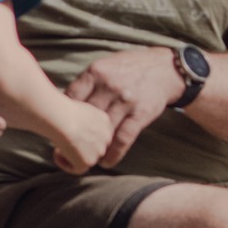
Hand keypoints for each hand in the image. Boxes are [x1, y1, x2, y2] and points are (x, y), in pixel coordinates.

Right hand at [50, 102, 115, 175]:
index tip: (69, 132)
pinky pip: (77, 169)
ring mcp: (99, 149)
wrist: (61, 117)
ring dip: (72, 155)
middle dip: (80, 147)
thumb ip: (83, 120)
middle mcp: (107, 136)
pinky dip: (64, 163)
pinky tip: (56, 152)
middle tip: (64, 140)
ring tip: (59, 145)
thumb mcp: (78, 109)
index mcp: (105, 121)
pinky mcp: (89, 161)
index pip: (98, 135)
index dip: (82, 137)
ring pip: (86, 159)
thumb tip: (76, 130)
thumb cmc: (62, 109)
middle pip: (94, 148)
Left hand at [64, 46, 186, 165]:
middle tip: (68, 146)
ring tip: (86, 158)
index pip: (71, 97)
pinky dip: (113, 153)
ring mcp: (126, 101)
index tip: (59, 126)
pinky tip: (106, 162)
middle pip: (84, 116)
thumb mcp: (107, 65)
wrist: (167, 69)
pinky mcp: (141, 114)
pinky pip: (123, 138)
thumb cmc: (131, 68)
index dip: (62, 114)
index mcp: (96, 73)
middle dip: (74, 133)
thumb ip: (88, 82)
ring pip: (102, 130)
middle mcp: (109, 86)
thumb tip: (63, 101)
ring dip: (93, 147)